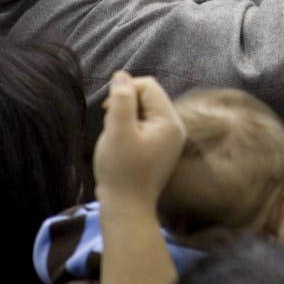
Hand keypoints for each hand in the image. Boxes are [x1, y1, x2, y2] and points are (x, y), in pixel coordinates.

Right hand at [93, 71, 185, 207]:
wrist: (126, 208)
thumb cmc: (121, 170)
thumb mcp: (117, 130)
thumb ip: (121, 100)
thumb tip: (122, 75)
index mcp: (170, 121)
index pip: (148, 86)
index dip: (125, 91)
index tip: (108, 111)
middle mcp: (175, 127)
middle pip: (148, 97)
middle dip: (125, 105)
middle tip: (112, 127)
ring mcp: (169, 139)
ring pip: (143, 111)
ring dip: (125, 118)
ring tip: (116, 139)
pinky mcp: (160, 148)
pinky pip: (144, 126)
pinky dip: (129, 130)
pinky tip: (121, 146)